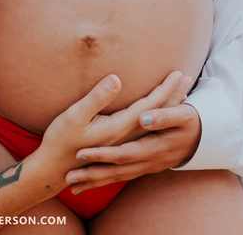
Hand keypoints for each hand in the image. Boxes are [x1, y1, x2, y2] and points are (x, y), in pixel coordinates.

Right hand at [32, 71, 186, 190]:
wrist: (54, 169)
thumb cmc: (61, 140)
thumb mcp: (74, 116)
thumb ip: (96, 98)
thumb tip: (116, 79)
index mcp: (119, 128)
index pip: (149, 106)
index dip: (164, 89)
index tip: (178, 73)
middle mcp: (125, 137)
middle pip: (157, 115)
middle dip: (173, 96)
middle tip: (188, 78)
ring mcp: (122, 142)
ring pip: (153, 123)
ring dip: (168, 108)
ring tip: (182, 95)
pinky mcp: (117, 144)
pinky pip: (144, 130)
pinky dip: (157, 119)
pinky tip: (159, 116)